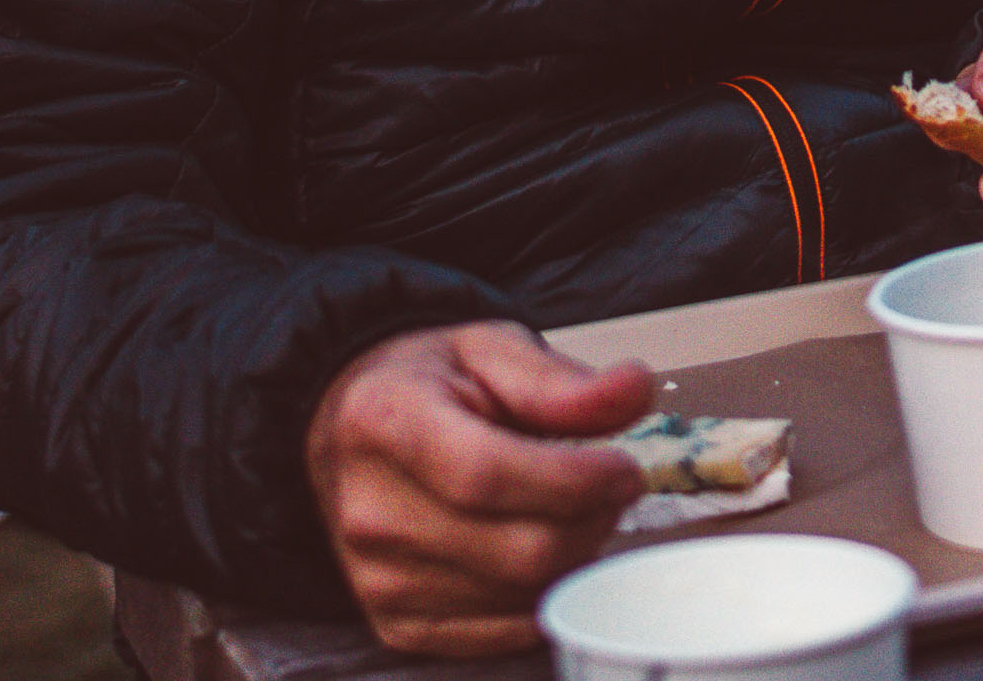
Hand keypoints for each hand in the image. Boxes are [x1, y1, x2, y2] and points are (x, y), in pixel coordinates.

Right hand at [305, 321, 654, 655]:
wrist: (349, 429)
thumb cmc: (427, 385)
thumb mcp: (489, 349)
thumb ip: (560, 380)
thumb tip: (633, 391)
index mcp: (386, 422)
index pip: (488, 474)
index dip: (575, 480)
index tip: (625, 468)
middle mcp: (370, 511)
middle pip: (518, 550)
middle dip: (593, 520)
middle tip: (611, 486)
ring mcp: (378, 579)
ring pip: (522, 597)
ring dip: (573, 557)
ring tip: (571, 508)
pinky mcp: (398, 625)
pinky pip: (503, 634)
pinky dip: (543, 595)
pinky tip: (541, 546)